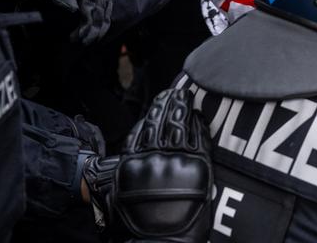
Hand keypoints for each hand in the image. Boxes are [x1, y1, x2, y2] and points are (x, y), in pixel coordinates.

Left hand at [7, 0, 112, 44]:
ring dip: (99, 27)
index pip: (91, 0)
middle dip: (93, 28)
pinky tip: (94, 32)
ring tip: (88, 41)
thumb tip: (73, 9)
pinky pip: (105, 7)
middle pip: (101, 7)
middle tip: (82, 43)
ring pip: (105, 8)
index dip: (87, 20)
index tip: (78, 36)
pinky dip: (101, 21)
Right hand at [83, 89, 212, 242]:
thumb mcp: (117, 194)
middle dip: (168, 105)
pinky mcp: (196, 169)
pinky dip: (198, 127)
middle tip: (175, 92)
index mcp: (134, 162)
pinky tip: (199, 118)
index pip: (143, 130)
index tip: (159, 101)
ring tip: (185, 98)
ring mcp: (176, 161)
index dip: (152, 113)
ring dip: (182, 110)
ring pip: (179, 128)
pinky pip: (198, 141)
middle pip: (162, 124)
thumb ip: (125, 170)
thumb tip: (127, 154)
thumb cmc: (131, 224)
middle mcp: (154, 158)